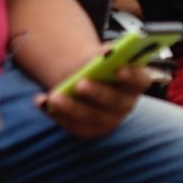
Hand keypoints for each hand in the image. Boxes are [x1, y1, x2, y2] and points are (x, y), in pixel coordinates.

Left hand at [38, 65, 152, 137]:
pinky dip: (55, 114)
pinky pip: (71, 125)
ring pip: (90, 117)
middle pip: (114, 102)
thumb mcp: (105, 56)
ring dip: (71, 107)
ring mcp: (107, 120)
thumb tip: (104, 55)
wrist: (88, 83)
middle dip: (97, 93)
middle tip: (80, 83)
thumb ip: (107, 53)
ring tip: (54, 96)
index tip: (118, 69)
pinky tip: (42, 101)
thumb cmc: (100, 67)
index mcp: (135, 84)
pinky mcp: (88, 130)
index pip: (140, 81)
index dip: (131, 76)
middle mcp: (125, 105)